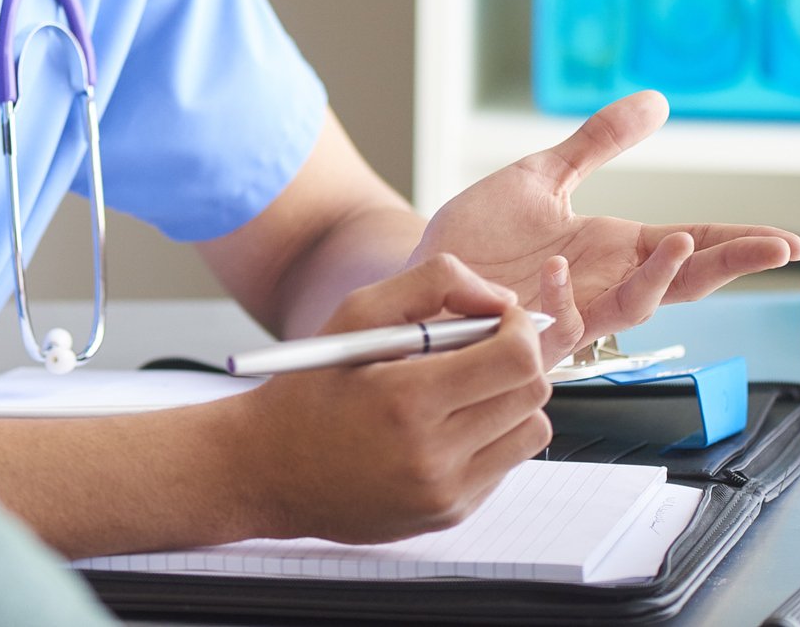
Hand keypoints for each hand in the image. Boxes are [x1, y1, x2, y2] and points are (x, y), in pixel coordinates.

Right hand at [236, 254, 552, 544]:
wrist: (267, 470)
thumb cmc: (309, 387)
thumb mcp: (355, 314)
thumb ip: (433, 284)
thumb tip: (501, 298)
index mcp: (407, 399)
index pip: (517, 360)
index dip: (521, 328)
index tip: (501, 319)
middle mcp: (432, 455)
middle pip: (532, 394)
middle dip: (517, 360)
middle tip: (482, 348)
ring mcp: (444, 493)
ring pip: (531, 431)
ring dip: (509, 401)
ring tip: (462, 389)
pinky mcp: (449, 514)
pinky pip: (506, 464)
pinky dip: (490, 437)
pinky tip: (445, 426)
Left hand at [413, 91, 799, 363]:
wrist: (421, 267)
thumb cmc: (481, 233)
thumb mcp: (544, 175)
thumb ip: (598, 143)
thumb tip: (655, 102)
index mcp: (613, 251)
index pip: (690, 247)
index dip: (740, 246)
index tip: (791, 241)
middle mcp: (600, 286)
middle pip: (681, 282)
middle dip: (729, 265)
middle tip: (775, 249)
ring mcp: (567, 314)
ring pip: (631, 309)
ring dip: (659, 280)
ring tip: (683, 244)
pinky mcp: (524, 331)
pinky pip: (554, 327)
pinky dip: (561, 299)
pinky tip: (560, 269)